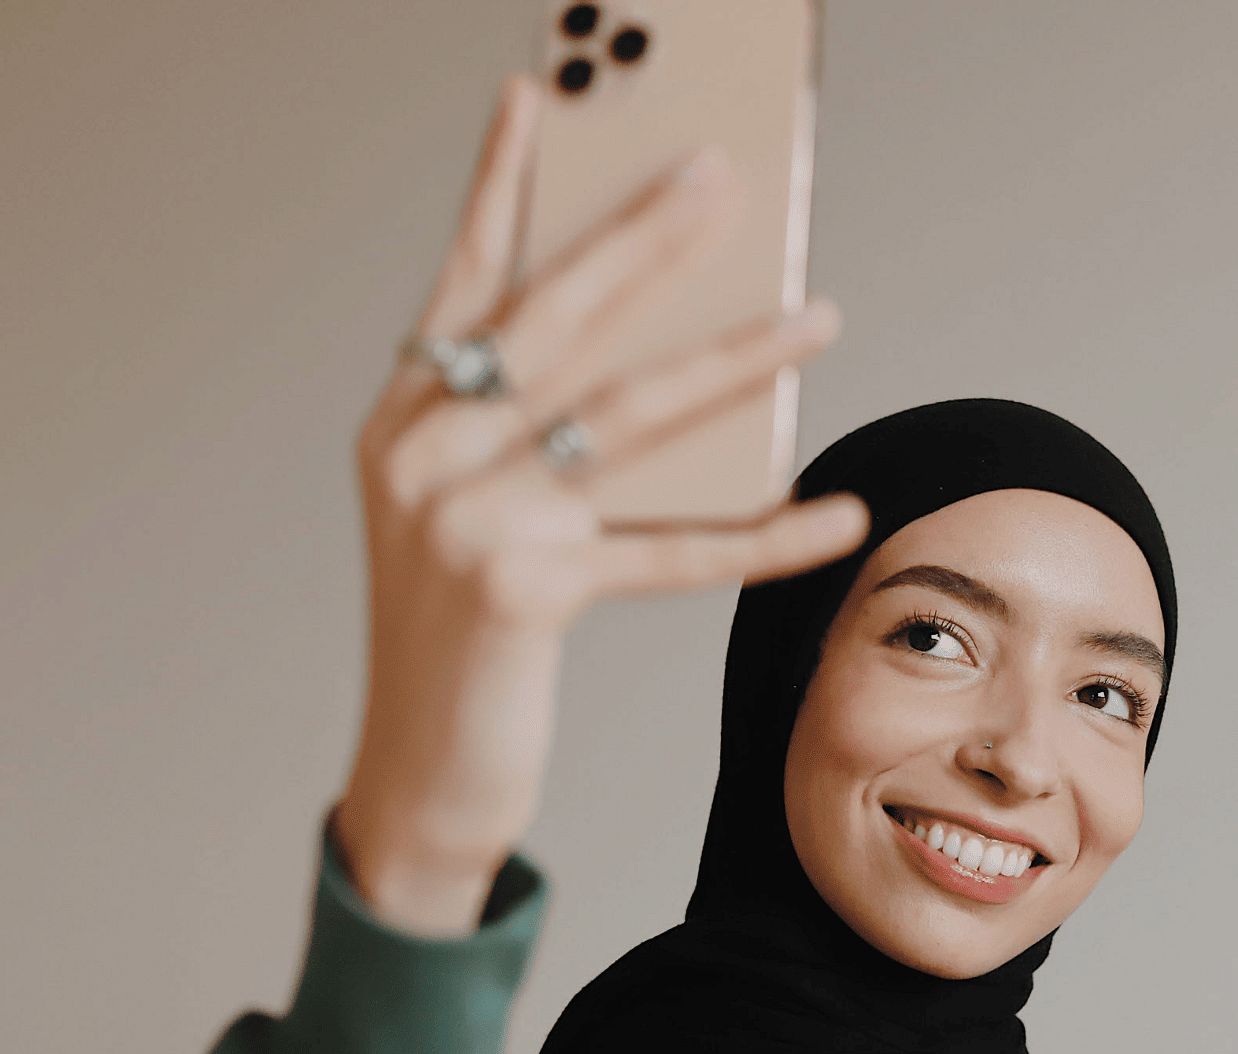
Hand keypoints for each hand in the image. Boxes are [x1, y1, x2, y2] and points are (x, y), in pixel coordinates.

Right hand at [335, 75, 867, 934]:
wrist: (418, 777)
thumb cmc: (463, 640)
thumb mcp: (465, 516)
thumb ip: (521, 433)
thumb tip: (652, 356)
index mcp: (402, 420)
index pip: (465, 279)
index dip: (501, 185)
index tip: (539, 92)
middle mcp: (420, 453)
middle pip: (557, 318)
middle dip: (647, 237)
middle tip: (723, 176)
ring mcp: (464, 519)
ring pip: (628, 414)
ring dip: (737, 360)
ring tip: (819, 315)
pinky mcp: (522, 592)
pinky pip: (669, 547)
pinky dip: (761, 533)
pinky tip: (835, 511)